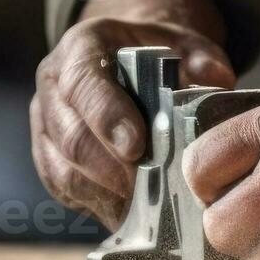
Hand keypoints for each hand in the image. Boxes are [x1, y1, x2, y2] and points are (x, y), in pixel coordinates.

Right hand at [32, 0, 234, 228]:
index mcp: (81, 47)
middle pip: (71, 136)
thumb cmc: (159, 56)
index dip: (106, 116)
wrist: (132, 64)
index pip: (83, 82)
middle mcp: (53, 85)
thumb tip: (213, 79)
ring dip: (106, 193)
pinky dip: (99, 205)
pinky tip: (133, 214)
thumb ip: (201, 58)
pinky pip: (66, 190)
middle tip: (152, 187)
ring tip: (147, 205)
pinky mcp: (49, 158)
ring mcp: (46, 124)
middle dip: (111, 168)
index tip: (136, 146)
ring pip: (64, 170)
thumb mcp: (184, 45)